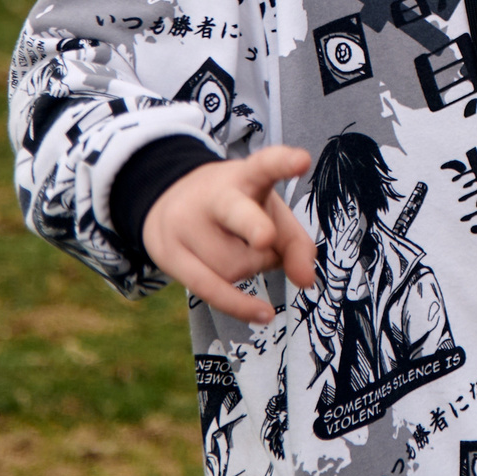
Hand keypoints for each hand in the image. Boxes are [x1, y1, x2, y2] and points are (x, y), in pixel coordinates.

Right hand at [140, 144, 318, 323]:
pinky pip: (209, 289)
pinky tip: (265, 314)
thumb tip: (306, 281)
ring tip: (245, 252)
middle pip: (237, 213)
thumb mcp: (269, 214)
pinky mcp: (169, 254)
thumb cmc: (236, 210)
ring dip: (253, 269)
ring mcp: (186, 223)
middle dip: (253, 225)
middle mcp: (213, 195)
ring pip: (234, 266)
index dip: (283, 162)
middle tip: (266, 238)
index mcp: (245, 176)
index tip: (302, 161)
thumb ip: (296, 244)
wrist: (170, 201)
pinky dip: (240, 306)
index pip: (264, 165)